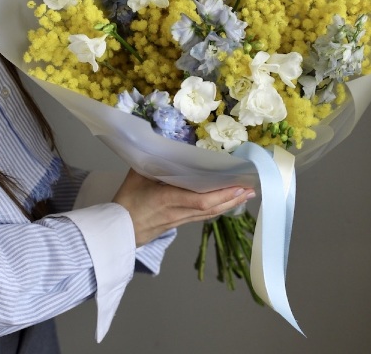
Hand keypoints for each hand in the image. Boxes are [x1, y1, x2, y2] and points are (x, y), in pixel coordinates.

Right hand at [112, 169, 255, 246]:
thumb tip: (163, 139)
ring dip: (229, 205)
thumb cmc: (128, 200)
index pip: (201, 199)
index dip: (222, 194)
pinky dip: (218, 209)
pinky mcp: (179, 224)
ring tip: (246, 195)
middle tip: (251, 189)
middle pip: (212, 209)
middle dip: (233, 199)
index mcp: (169, 198)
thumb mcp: (137, 174)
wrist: (118, 231)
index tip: (239, 185)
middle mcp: (179, 211)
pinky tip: (227, 203)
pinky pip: (203, 216)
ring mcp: (181, 220)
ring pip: (210, 214)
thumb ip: (152, 159)